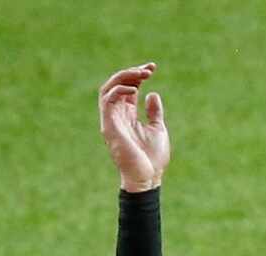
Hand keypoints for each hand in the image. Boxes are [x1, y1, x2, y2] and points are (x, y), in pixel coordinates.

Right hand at [98, 63, 170, 191]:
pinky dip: (119, 90)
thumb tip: (153, 94)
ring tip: (141, 74)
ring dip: (124, 77)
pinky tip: (134, 88)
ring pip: (108, 88)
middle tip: (148, 69)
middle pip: (116, 84)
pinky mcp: (109, 125)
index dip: (137, 75)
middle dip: (131, 73)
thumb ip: (154, 112)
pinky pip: (108, 100)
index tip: (152, 68)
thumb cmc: (153, 158)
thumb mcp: (157, 129)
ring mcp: (111, 119)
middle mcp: (117, 114)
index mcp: (127, 114)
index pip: (128, 88)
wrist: (147, 177)